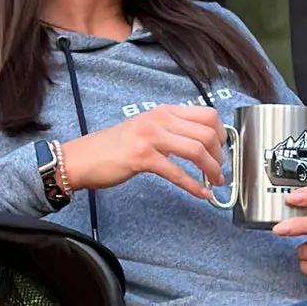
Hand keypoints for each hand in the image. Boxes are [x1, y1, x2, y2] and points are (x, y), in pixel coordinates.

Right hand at [59, 105, 225, 199]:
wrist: (83, 157)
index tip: (223, 150)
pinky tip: (202, 194)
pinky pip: (177, 172)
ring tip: (216, 182)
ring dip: (212, 170)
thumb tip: (202, 143)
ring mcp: (150, 137)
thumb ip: (173, 131)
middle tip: (220, 171)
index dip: (223, 134)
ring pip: (196, 150)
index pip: (207, 114)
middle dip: (220, 155)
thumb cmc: (116, 147)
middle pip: (207, 133)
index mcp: (164, 111)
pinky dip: (194, 186)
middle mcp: (159, 119)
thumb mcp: (148, 129)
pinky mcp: (142, 157)